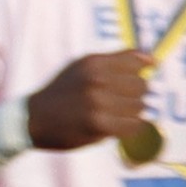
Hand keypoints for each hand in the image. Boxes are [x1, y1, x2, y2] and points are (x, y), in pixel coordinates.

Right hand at [20, 45, 154, 157]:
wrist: (33, 119)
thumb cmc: (63, 91)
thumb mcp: (83, 66)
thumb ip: (118, 60)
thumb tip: (152, 59)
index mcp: (94, 63)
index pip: (138, 64)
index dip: (137, 75)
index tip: (127, 82)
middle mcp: (97, 80)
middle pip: (142, 86)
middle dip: (134, 95)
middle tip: (117, 102)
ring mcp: (98, 103)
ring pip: (139, 107)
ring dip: (131, 113)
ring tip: (112, 114)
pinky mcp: (99, 125)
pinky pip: (133, 125)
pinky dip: (129, 127)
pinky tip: (115, 125)